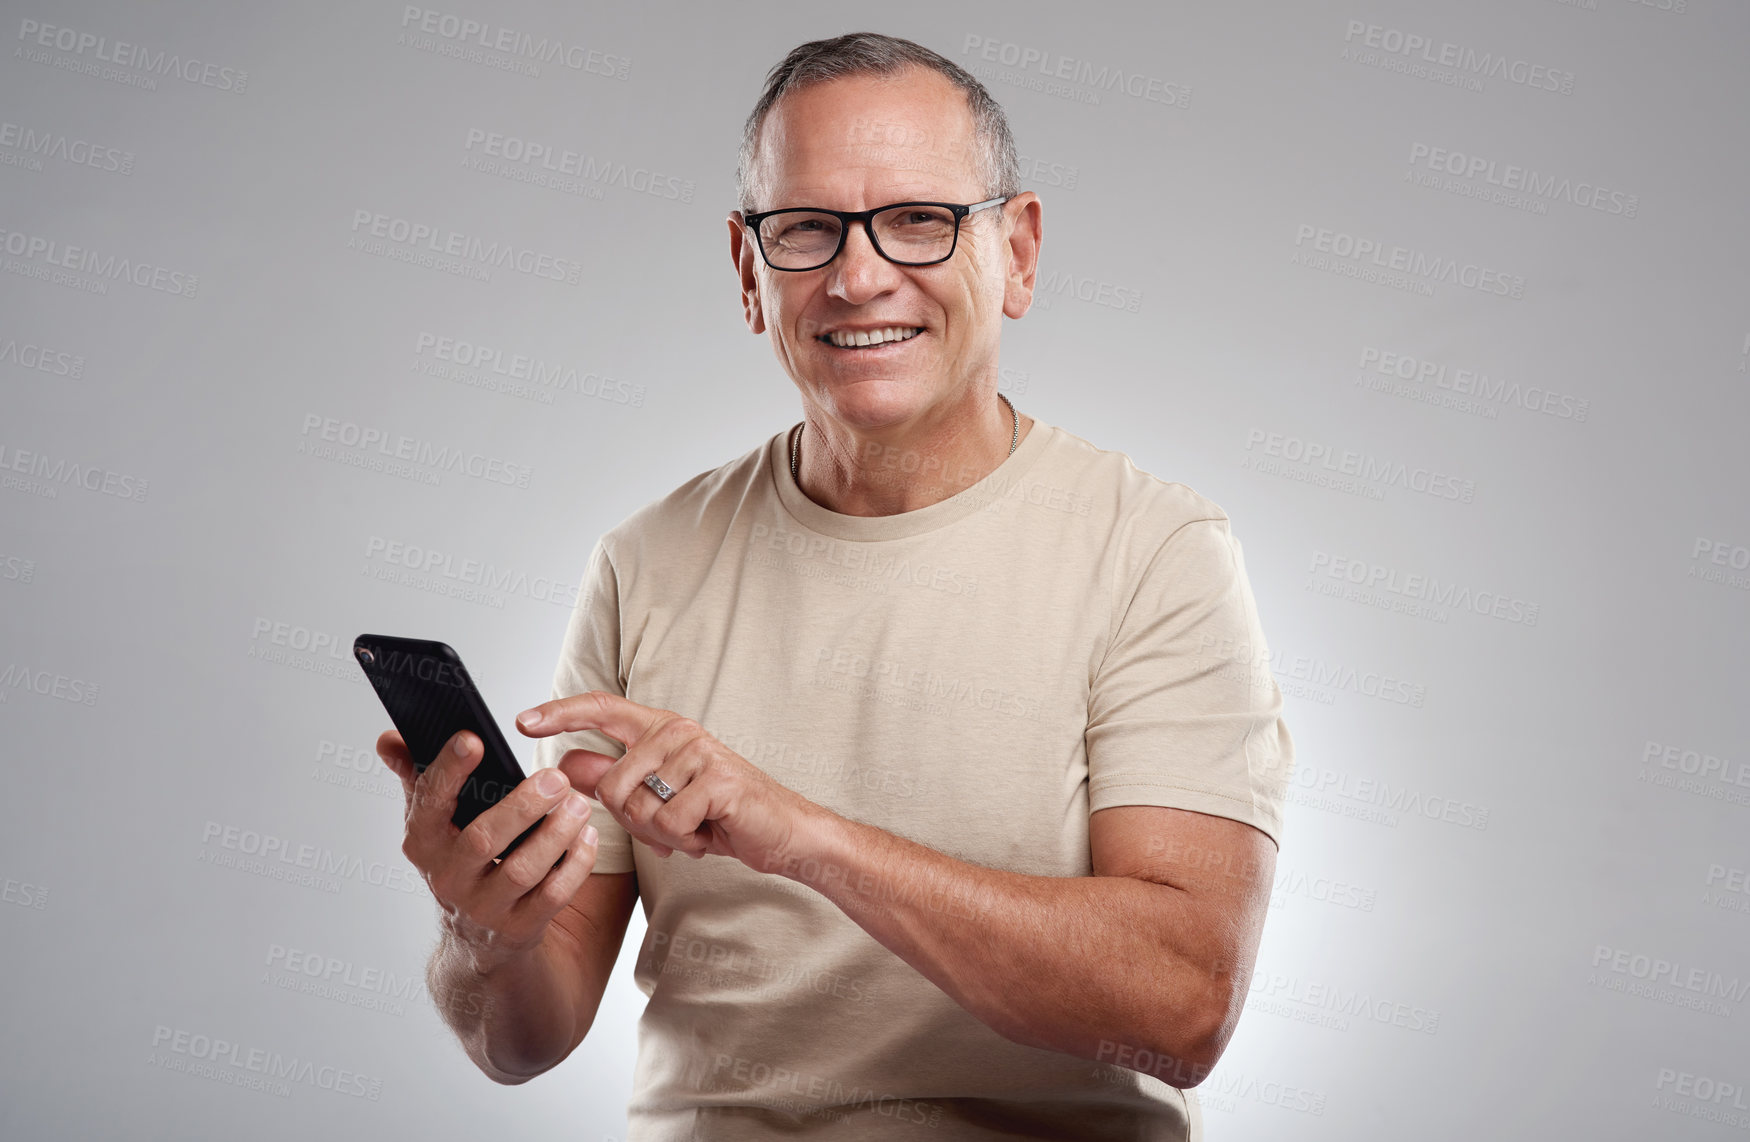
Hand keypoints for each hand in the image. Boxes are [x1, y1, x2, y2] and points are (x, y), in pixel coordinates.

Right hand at [377, 728, 598, 972]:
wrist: (475, 938)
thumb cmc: (459, 859)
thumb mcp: (433, 820)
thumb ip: (415, 773)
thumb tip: (389, 739)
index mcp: (423, 842)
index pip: (429, 802)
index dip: (450, 770)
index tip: (474, 739)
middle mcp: (448, 877)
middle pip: (483, 839)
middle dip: (522, 806)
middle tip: (557, 778)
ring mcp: (484, 907)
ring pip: (522, 869)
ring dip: (556, 833)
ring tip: (579, 804)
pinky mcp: (519, 927)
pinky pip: (553, 896)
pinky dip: (575, 864)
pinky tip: (587, 836)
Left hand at [514, 692, 818, 873]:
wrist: (780, 834)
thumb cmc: (719, 815)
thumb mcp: (659, 798)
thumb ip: (613, 779)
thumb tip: (568, 763)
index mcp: (661, 729)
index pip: (601, 708)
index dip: (560, 714)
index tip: (523, 722)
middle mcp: (677, 731)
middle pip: (613, 784)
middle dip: (634, 821)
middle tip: (670, 826)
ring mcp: (699, 751)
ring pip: (640, 807)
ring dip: (663, 834)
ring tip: (693, 828)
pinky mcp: (717, 779)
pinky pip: (670, 822)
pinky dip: (685, 841)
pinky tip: (709, 833)